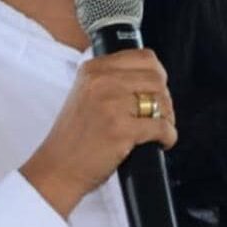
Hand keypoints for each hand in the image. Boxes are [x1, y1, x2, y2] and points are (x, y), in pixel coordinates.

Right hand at [20, 49, 176, 218]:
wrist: (57, 168)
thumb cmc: (75, 137)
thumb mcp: (86, 94)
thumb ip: (112, 80)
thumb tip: (153, 79)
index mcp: (93, 69)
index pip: (144, 57)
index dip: (158, 75)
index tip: (157, 91)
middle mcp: (101, 81)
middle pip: (157, 78)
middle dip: (164, 98)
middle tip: (160, 115)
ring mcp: (111, 104)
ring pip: (161, 100)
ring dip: (168, 117)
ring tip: (159, 130)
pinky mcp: (121, 129)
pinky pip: (161, 126)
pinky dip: (168, 136)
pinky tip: (162, 143)